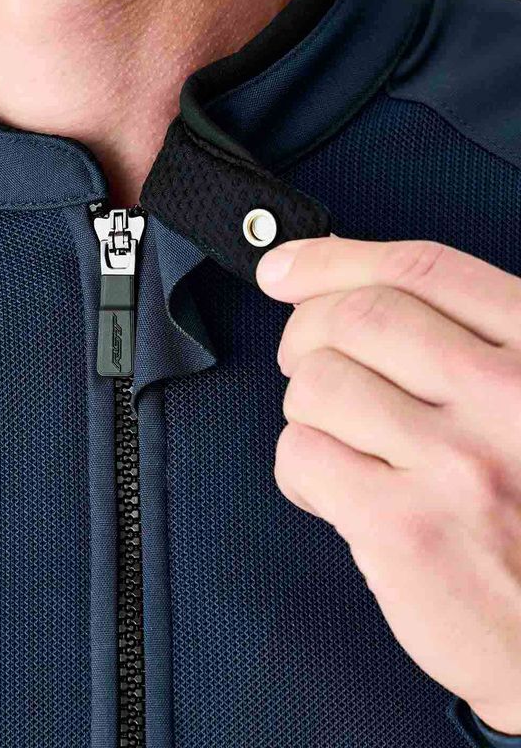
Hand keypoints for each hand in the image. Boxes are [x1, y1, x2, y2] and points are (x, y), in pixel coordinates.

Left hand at [256, 237, 520, 734]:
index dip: (334, 260)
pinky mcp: (403, 524)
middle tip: (302, 361)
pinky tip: (334, 489)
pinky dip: (300, 467)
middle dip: (304, 334)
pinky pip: (301, 452)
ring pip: (317, 384)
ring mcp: (454, 461)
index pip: (420, 271)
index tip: (286, 268)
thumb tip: (344, 282)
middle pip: (355, 318)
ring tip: (341, 443)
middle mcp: (505, 397)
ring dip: (307, 410)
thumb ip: (463, 344)